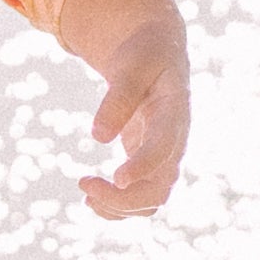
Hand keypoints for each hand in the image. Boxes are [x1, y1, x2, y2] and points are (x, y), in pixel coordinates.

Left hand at [54, 0, 188, 218]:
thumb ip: (118, 97)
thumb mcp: (132, 65)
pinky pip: (141, 198)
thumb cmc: (144, 54)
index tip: (117, 178)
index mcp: (175, 113)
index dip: (144, 165)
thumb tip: (98, 137)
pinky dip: (118, 205)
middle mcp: (175, 143)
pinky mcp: (151, 163)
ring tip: (85, 191)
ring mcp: (165, 157)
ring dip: (119, 207)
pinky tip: (92, 196)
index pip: (165, 147)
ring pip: (151, 200)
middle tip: (84, 184)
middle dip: (124, 197)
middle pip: (160, 188)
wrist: (158, 52)